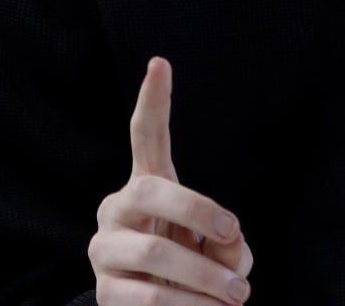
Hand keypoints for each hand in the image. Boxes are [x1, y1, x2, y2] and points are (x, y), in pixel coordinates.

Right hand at [89, 57, 252, 303]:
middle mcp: (117, 206)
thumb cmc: (195, 263)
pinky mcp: (105, 291)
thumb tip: (230, 251)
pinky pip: (151, 297)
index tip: (159, 62)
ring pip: (156, 253)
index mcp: (147, 181)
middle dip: (199, 211)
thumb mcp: (220, 246)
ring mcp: (104, 247)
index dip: (153, 99)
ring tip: (240, 295)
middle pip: (154, 191)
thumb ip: (229, 241)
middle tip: (235, 234)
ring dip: (206, 278)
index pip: (146, 133)